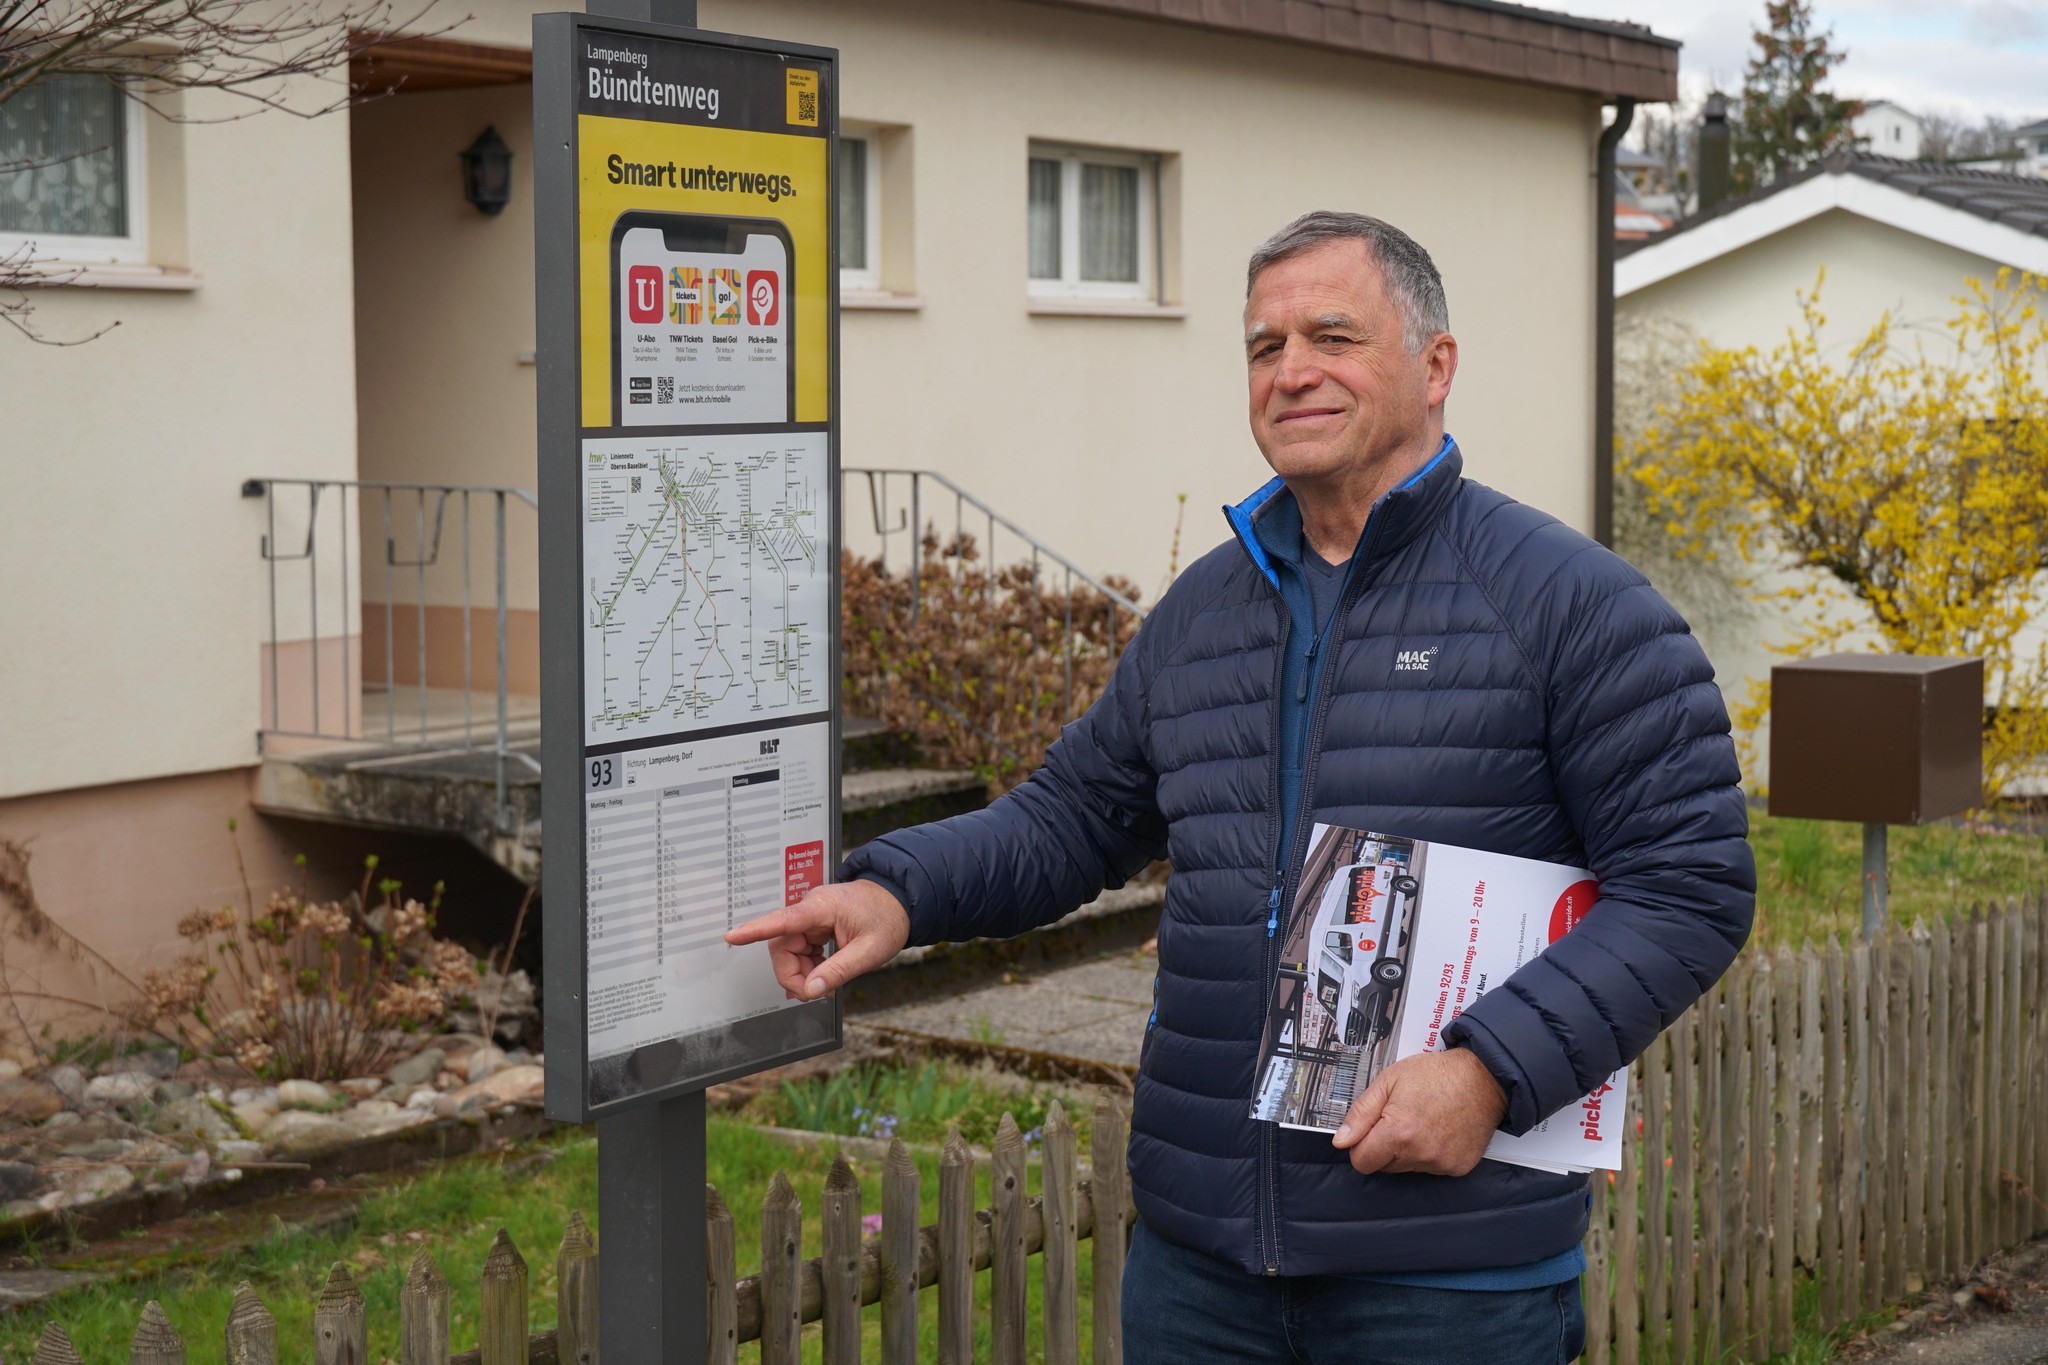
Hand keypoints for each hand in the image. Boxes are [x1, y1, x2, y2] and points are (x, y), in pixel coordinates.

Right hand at [724, 880, 910, 1000]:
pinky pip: (798, 949)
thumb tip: (812, 990)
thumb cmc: (888, 919)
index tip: (733, 936)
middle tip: (813, 992)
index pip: (783, 920)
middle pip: (782, 945)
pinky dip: (807, 966)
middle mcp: (811, 909)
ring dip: (801, 972)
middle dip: (792, 974)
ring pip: (788, 951)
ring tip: (825, 983)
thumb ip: (839, 972)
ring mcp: (810, 916)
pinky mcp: (813, 925)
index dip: (755, 930)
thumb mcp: (869, 952)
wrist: (900, 901)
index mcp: (822, 908)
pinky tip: (821, 974)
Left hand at [1330, 1047, 1507, 1176]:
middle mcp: (1420, 1153)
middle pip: (1383, 1167)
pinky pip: (1431, 1168)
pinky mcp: (1457, 1167)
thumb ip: (1361, 1113)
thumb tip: (1341, 1140)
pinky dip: (1430, 1154)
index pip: (1362, 1161)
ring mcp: (1441, 1163)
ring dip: (1407, 1151)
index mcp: (1398, 1132)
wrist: (1484, 1078)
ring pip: (1407, 1168)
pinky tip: (1438, 1131)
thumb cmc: (1438, 1074)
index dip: (1360, 1145)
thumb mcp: (1389, 1081)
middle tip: (1400, 1119)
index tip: (1369, 1131)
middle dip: (1384, 1147)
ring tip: (1422, 1122)